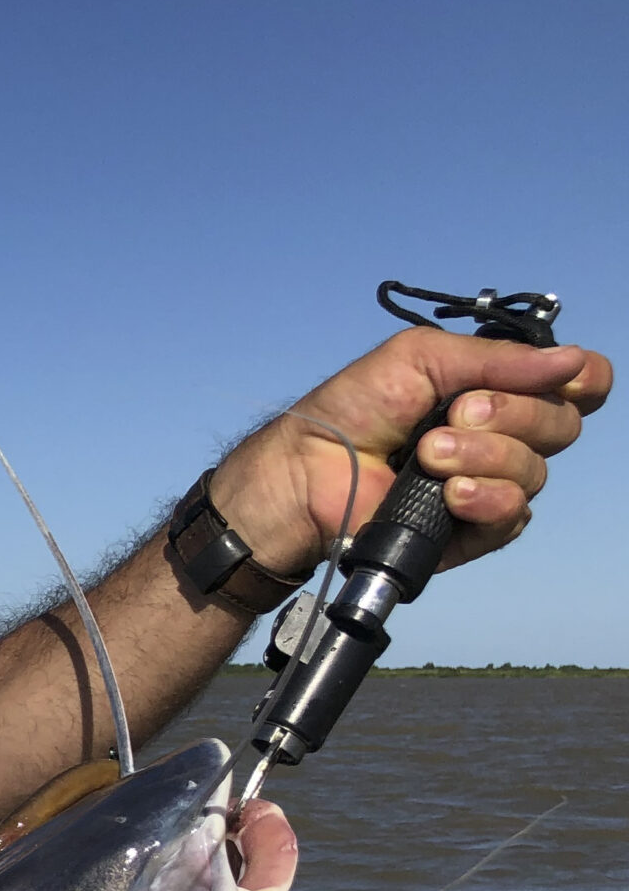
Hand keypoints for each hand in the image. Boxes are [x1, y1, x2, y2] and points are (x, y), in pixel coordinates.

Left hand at [214, 328, 609, 577]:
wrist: (306, 469)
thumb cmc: (353, 409)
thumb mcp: (420, 358)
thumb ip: (497, 358)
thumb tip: (572, 360)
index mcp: (499, 391)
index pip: (578, 389)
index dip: (583, 382)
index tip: (562, 378)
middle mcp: (504, 437)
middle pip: (562, 427)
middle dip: (512, 414)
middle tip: (454, 414)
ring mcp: (489, 485)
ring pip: (535, 472)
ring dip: (484, 456)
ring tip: (428, 455)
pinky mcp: (470, 532)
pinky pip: (512, 517)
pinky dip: (487, 499)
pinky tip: (451, 493)